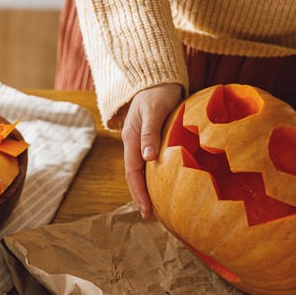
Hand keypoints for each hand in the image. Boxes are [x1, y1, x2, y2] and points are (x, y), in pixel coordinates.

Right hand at [121, 83, 182, 218]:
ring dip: (147, 189)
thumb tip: (148, 158)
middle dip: (140, 196)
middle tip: (150, 216)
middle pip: (135, 176)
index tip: (146, 210)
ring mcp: (142, 143)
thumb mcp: (154, 110)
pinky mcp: (152, 141)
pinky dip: (155, 177)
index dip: (138, 192)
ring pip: (142, 171)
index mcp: (131, 139)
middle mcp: (134, 144)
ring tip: (155, 207)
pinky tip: (163, 186)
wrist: (158, 78)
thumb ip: (150, 133)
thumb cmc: (157, 92)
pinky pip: (151, 164)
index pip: (133, 172)